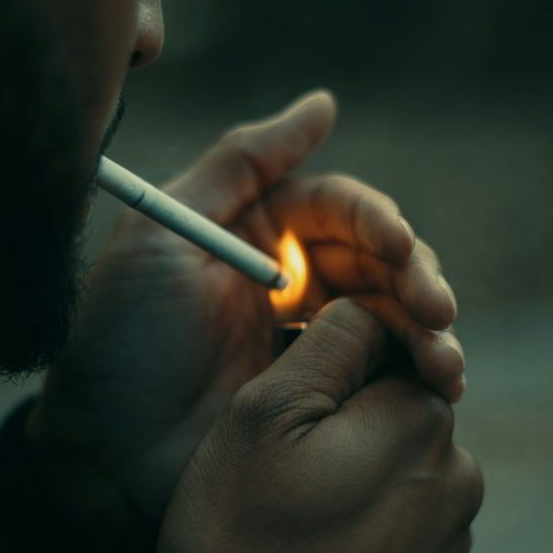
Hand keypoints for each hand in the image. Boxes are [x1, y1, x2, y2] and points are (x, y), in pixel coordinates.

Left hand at [27, 90, 463, 516]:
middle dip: (416, 278)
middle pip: (380, 261)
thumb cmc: (125, 333)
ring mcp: (312, 342)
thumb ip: (242, 161)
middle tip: (436, 309)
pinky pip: (384, 377)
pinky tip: (440, 388)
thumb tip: (326, 101)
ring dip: (429, 332)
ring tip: (447, 363)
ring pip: (393, 318)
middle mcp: (293, 280)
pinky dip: (417, 378)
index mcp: (259, 233)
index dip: (376, 220)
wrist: (105, 450)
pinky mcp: (324, 399)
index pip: (339, 210)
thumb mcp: (167, 229)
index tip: (398, 244)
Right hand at [157, 299, 482, 552]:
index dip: (324, 374)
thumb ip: (328, 343)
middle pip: (389, 410)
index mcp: (419, 421)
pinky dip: (359, 528)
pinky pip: (396, 525)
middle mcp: (456, 476)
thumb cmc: (244, 541)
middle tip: (276, 472)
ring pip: (391, 467)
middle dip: (339, 425)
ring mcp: (450, 539)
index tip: (283, 418)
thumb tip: (369, 311)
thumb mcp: (263, 415)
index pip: (385, 350)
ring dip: (348, 477)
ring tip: (291, 521)